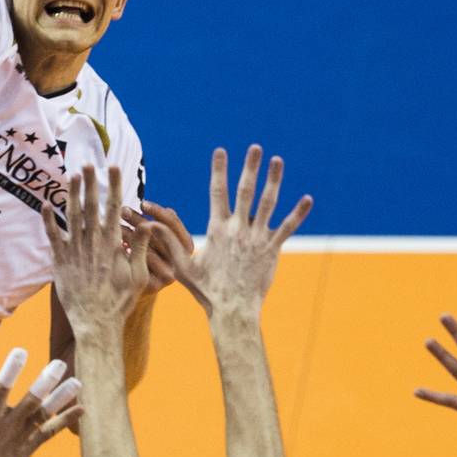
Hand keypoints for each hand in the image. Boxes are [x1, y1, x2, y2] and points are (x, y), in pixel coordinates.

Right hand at [0, 350, 82, 456]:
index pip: (0, 389)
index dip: (11, 370)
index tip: (21, 351)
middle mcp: (6, 427)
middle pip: (29, 401)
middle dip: (45, 382)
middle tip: (59, 363)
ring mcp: (19, 439)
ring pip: (43, 416)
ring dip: (61, 399)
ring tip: (77, 382)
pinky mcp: (28, 449)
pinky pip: (50, 433)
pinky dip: (66, 421)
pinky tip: (81, 409)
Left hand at [43, 166, 151, 337]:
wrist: (96, 323)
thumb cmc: (120, 301)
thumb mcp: (139, 276)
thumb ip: (141, 249)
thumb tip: (148, 225)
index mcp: (113, 245)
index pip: (114, 208)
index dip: (114, 186)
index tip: (115, 168)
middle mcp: (93, 243)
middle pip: (91, 206)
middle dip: (90, 183)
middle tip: (89, 164)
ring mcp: (74, 251)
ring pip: (71, 216)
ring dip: (71, 194)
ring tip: (72, 176)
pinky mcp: (60, 262)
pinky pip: (52, 236)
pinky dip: (48, 219)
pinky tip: (45, 204)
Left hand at [121, 199, 189, 295]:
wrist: (139, 288)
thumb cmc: (148, 256)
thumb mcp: (156, 239)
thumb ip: (160, 225)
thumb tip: (160, 208)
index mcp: (186, 245)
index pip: (174, 224)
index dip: (158, 212)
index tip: (142, 203)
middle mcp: (182, 260)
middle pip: (161, 235)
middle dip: (140, 220)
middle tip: (124, 210)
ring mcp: (171, 273)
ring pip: (149, 249)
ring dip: (131, 235)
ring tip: (117, 226)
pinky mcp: (156, 286)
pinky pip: (141, 265)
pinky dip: (129, 253)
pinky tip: (118, 245)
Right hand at [150, 145, 311, 317]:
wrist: (233, 309)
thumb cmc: (207, 291)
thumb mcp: (183, 267)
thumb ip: (169, 244)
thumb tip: (149, 225)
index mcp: (217, 230)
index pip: (217, 192)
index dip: (218, 170)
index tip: (220, 151)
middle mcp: (238, 229)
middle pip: (245, 191)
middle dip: (249, 167)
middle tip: (255, 147)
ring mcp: (257, 238)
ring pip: (268, 203)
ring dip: (273, 180)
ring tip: (278, 160)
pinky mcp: (272, 249)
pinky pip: (287, 227)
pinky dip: (298, 213)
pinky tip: (308, 199)